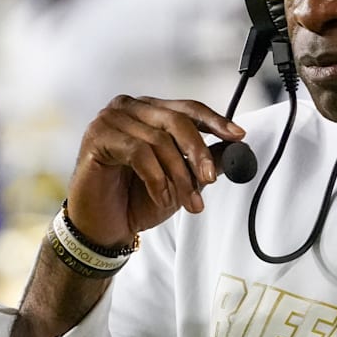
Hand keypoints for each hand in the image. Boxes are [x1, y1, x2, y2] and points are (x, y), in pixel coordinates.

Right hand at [64, 95, 245, 247]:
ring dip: (179, 176)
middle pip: (176, 121)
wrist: (104, 227)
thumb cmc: (137, 199)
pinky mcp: (97, 137)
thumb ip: (205, 161)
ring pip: (159, 140)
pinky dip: (156, 178)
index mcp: (151, 111)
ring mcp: (111, 119)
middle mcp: (130, 109)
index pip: (188, 108)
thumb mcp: (182, 179)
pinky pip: (138, 153)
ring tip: (188, 202)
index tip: (238, 136)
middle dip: (198, 152)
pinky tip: (161, 197)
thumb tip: (237, 149)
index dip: (215, 121)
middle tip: (210, 178)